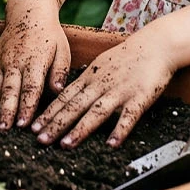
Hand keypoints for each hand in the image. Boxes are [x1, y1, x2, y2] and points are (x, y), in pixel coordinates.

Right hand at [0, 4, 69, 128]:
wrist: (28, 12)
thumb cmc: (49, 35)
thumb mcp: (63, 50)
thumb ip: (60, 71)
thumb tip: (58, 90)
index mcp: (35, 61)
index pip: (31, 87)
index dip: (27, 106)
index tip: (23, 124)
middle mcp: (15, 62)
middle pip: (10, 89)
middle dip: (6, 110)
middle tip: (3, 129)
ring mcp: (0, 61)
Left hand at [30, 29, 179, 147]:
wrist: (156, 45)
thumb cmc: (128, 57)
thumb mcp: (100, 65)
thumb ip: (86, 82)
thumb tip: (67, 97)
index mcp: (90, 78)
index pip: (64, 97)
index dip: (49, 113)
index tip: (34, 127)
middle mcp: (101, 85)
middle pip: (75, 106)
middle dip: (56, 124)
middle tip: (40, 139)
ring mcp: (120, 91)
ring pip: (96, 112)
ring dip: (80, 129)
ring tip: (67, 144)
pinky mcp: (139, 97)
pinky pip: (128, 116)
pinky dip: (120, 130)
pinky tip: (112, 144)